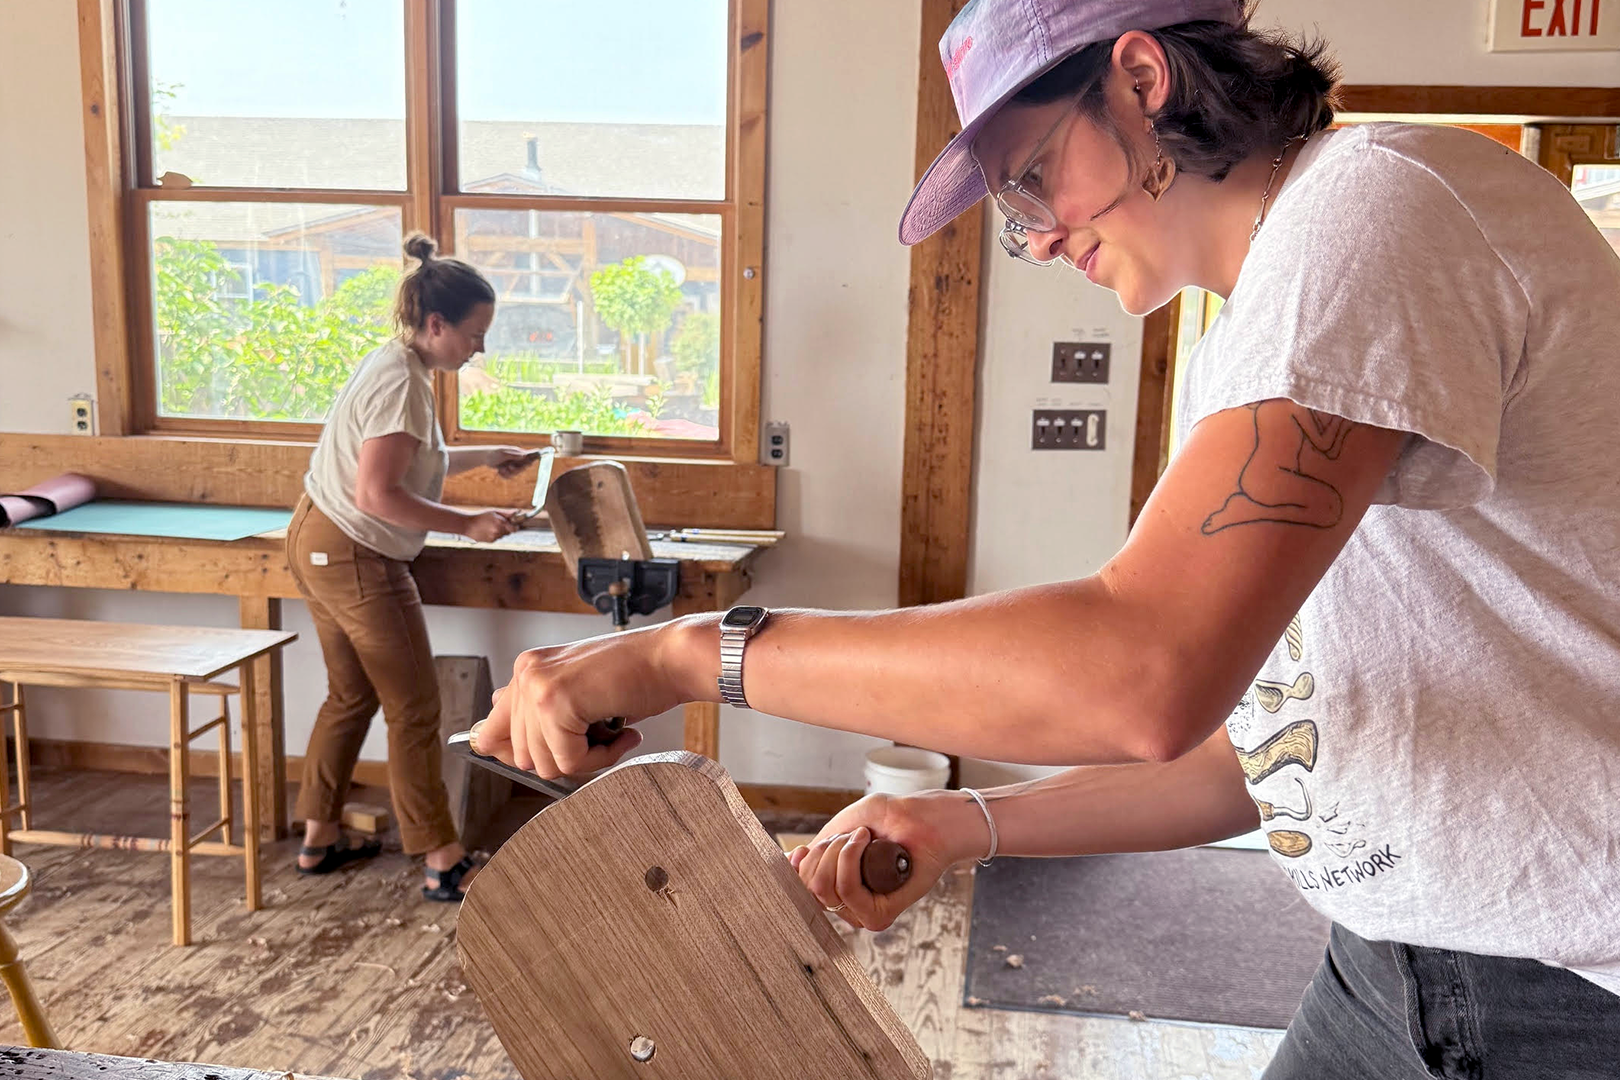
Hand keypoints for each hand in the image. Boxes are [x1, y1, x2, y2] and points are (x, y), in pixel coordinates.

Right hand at [461, 509, 518, 543]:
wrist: (467, 525)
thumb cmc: (481, 516)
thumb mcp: (494, 512)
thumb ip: (507, 513)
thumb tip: (518, 512)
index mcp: (501, 523)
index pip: (515, 529)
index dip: (515, 527)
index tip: (515, 525)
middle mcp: (499, 531)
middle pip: (509, 532)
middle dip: (507, 528)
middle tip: (499, 523)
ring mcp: (494, 537)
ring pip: (502, 535)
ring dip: (500, 531)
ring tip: (490, 526)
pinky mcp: (490, 541)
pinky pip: (496, 538)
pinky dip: (494, 535)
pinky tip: (487, 530)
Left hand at [471, 623, 694, 776]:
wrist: (673, 657)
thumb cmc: (638, 675)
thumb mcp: (580, 692)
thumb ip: (539, 714)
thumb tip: (492, 744)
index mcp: (528, 669)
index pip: (491, 730)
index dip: (518, 755)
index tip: (554, 757)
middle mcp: (526, 673)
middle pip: (521, 756)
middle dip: (564, 757)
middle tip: (600, 738)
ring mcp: (538, 686)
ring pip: (546, 764)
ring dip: (586, 760)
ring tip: (615, 732)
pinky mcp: (557, 702)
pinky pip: (570, 761)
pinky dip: (602, 758)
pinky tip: (624, 733)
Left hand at [487, 446, 537, 478]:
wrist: (484, 457)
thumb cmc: (494, 453)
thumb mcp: (503, 454)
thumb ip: (514, 455)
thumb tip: (524, 455)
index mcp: (517, 453)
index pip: (528, 457)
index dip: (530, 462)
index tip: (528, 465)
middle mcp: (516, 459)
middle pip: (522, 469)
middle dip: (515, 470)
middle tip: (509, 468)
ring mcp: (512, 465)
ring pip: (515, 474)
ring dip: (508, 474)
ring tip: (501, 470)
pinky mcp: (508, 470)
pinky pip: (509, 476)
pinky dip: (504, 475)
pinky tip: (499, 472)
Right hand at [788, 790, 982, 930]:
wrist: (927, 818)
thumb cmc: (891, 818)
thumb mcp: (844, 825)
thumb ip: (818, 847)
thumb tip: (792, 864)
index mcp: (838, 888)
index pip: (801, 888)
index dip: (797, 868)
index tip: (805, 849)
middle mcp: (848, 905)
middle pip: (809, 886)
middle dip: (823, 851)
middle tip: (850, 836)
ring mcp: (862, 913)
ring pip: (825, 888)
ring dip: (839, 851)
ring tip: (864, 836)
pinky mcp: (879, 915)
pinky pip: (846, 890)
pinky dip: (851, 858)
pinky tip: (867, 842)